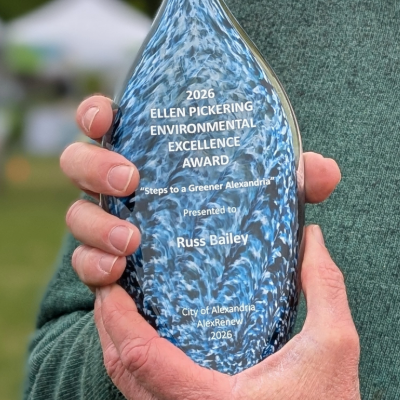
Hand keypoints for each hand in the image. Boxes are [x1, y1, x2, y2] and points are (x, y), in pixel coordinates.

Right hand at [59, 94, 341, 286]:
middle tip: (131, 181)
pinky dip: (96, 268)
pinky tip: (118, 274)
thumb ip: (291, 178)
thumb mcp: (263, 192)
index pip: (104, 119)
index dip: (96, 113)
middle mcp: (116, 184)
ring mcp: (106, 225)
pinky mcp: (107, 268)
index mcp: (145, 150)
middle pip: (78, 163)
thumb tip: (323, 172)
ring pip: (77, 218)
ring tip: (132, 241)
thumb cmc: (235, 214)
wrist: (221, 287)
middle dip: (95, 169)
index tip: (107, 118)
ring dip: (97, 226)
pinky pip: (85, 266)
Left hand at [95, 224, 364, 399]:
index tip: (110, 281)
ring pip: (133, 398)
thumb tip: (312, 237)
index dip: (115, 314)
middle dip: (110, 326)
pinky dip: (149, 385)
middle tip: (112, 285)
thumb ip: (323, 286)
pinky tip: (161, 357)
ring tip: (132, 313)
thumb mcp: (335, 349)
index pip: (137, 355)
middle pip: (122, 374)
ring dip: (128, 355)